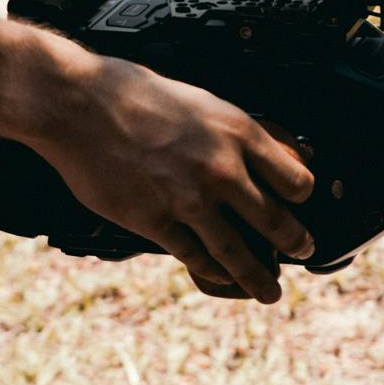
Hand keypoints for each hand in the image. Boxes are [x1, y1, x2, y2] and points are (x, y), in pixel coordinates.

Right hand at [38, 55, 316, 301]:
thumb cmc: (136, 94)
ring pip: (238, 252)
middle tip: (302, 251)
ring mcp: (189, 199)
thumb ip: (244, 130)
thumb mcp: (203, 101)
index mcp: (238, 132)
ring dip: (258, 277)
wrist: (80, 105)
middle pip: (275, 221)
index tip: (301, 204)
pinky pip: (194, 257)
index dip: (303, 197)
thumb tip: (288, 148)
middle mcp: (222, 169)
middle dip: (294, 243)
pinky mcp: (155, 221)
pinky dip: (211, 271)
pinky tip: (219, 276)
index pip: (295, 179)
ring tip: (269, 290)